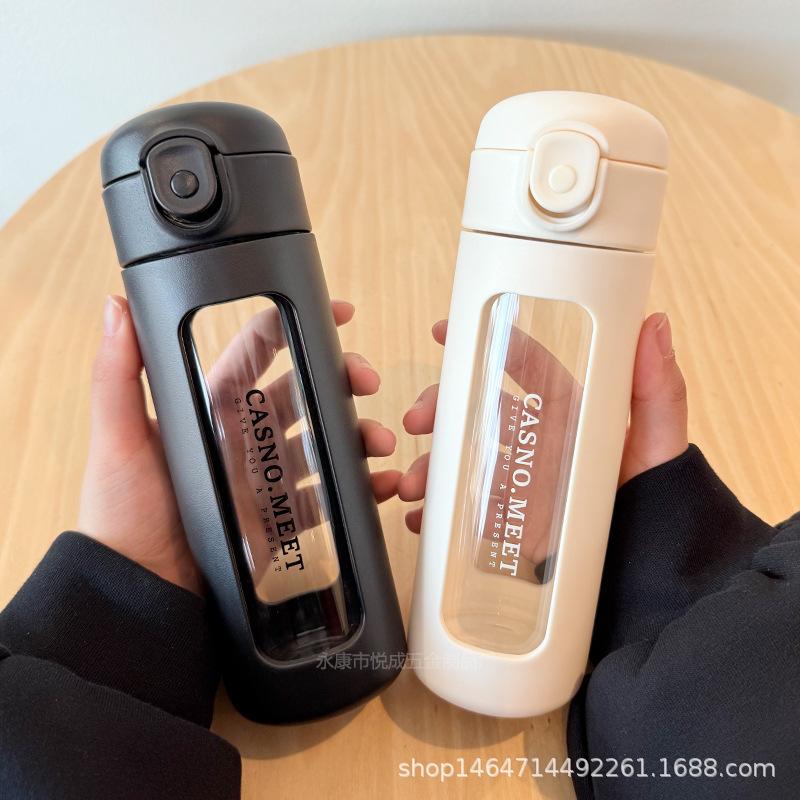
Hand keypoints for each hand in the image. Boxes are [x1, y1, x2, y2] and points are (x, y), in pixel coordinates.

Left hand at [78, 295, 399, 594]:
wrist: (142, 591)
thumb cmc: (122, 513)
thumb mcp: (119, 439)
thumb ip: (119, 374)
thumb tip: (117, 307)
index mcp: (210, 409)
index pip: (257, 354)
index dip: (292, 328)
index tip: (332, 314)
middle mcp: (243, 438)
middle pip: (304, 394)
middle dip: (340, 380)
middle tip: (366, 380)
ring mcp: (265, 478)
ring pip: (323, 443)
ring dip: (356, 435)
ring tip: (378, 442)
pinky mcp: (281, 517)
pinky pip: (328, 496)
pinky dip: (358, 488)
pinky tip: (377, 484)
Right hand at [399, 312, 688, 545]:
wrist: (645, 575)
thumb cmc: (658, 503)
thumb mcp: (658, 445)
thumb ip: (658, 389)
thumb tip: (653, 323)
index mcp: (568, 411)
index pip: (523, 366)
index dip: (486, 344)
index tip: (444, 332)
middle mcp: (539, 439)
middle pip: (477, 409)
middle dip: (439, 408)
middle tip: (415, 420)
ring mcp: (520, 479)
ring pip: (462, 458)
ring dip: (430, 465)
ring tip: (413, 485)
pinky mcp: (509, 518)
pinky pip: (463, 509)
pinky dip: (437, 514)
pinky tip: (422, 520)